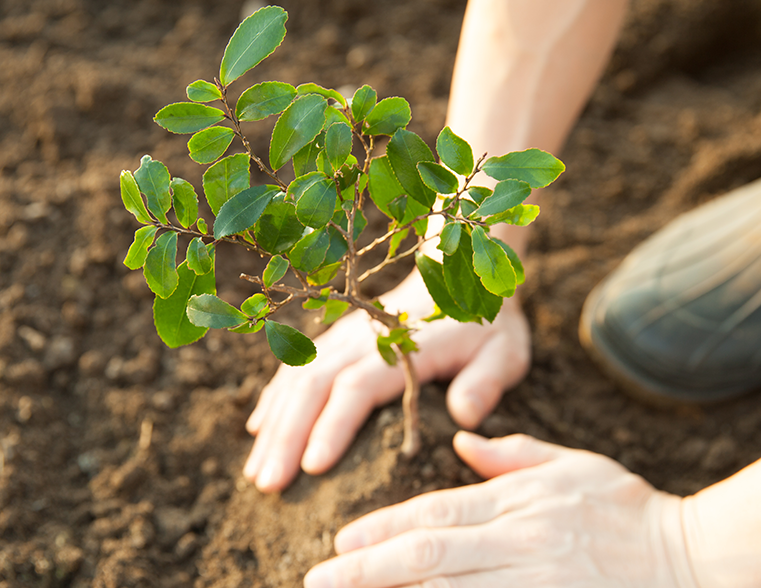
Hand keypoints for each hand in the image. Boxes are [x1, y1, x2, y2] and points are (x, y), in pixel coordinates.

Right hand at [243, 274, 530, 492]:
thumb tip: (465, 416)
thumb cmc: (485, 326)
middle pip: (313, 386)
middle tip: (269, 485)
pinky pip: (295, 368)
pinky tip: (258, 431)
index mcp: (402, 346)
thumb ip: (485, 382)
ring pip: (296, 379)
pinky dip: (274, 399)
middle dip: (287, 436)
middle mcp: (362, 339)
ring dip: (274, 426)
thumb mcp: (504, 352)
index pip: (357, 387)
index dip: (332, 426)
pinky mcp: (334, 340)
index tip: (312, 468)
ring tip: (256, 473)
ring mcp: (343, 337)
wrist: (459, 275)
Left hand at [304, 432, 697, 587]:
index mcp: (521, 500)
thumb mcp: (574, 466)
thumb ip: (513, 455)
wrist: (696, 558)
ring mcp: (537, 583)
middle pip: (428, 556)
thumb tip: (461, 441)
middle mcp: (522, 542)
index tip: (339, 543)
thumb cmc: (632, 510)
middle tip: (317, 580)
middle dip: (365, 570)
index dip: (381, 528)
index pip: (435, 512)